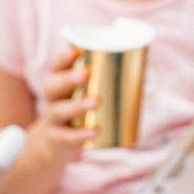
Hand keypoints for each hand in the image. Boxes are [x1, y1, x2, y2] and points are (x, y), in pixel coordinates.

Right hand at [31, 44, 99, 163]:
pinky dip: (81, 134)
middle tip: (85, 72)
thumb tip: (141, 67)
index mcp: (59, 83)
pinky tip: (94, 131)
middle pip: (52, 86)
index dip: (62, 59)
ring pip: (59, 111)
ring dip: (78, 105)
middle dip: (68, 79)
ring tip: (96, 101)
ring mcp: (52, 120)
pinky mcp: (57, 139)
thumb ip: (104, 82)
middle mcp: (52, 99)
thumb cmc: (78, 110)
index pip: (56, 67)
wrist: (55, 143)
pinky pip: (67, 136)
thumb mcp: (82, 94)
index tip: (74, 50)